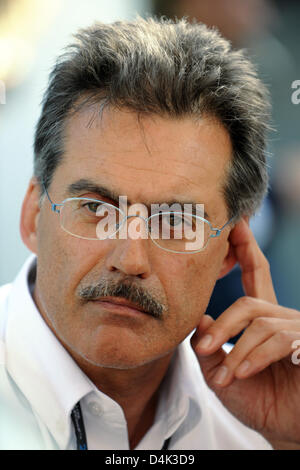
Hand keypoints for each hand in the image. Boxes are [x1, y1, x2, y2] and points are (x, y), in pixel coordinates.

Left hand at [191, 219, 299, 448]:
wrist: (284, 430)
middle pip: (249, 303)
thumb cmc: (256, 399)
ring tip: (225, 376)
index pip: (254, 274)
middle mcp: (282, 318)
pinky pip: (277, 340)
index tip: (237, 223)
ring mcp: (297, 331)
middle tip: (202, 348)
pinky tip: (242, 373)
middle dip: (224, 325)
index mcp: (262, 318)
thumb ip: (209, 347)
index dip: (246, 248)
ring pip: (260, 323)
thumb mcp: (221, 374)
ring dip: (236, 350)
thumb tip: (200, 318)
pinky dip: (254, 357)